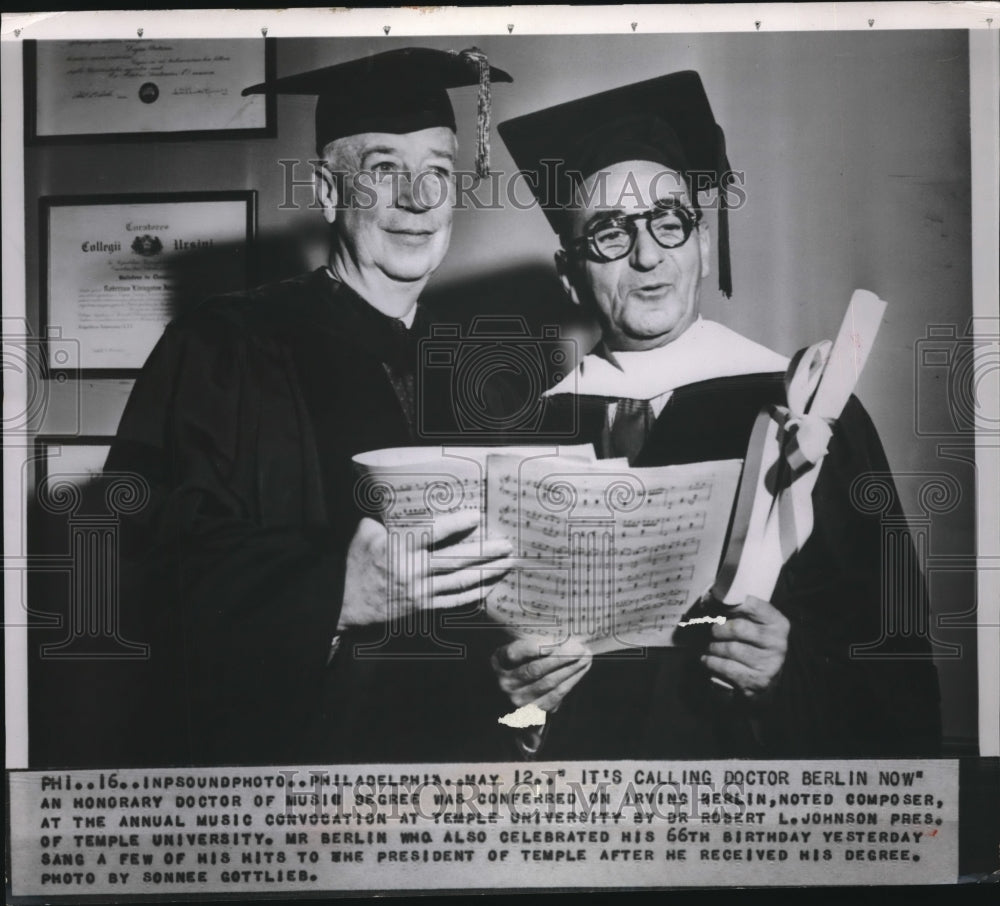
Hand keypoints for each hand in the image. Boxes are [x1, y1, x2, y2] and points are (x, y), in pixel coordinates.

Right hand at [339, 510, 510, 630]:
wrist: (346, 604)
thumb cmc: (356, 565)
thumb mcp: (364, 536)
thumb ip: (383, 519)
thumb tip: (393, 499)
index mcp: (399, 549)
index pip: (434, 534)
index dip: (457, 525)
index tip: (477, 516)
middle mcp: (413, 571)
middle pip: (456, 560)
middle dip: (484, 552)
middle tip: (506, 544)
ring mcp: (420, 592)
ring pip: (460, 582)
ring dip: (486, 572)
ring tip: (506, 564)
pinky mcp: (422, 607)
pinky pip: (453, 602)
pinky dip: (473, 595)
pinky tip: (488, 587)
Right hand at [491, 638, 592, 711]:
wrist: (502, 701)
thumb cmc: (513, 667)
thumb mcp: (510, 652)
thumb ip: (526, 645)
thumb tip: (557, 637)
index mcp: (498, 663)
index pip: (514, 653)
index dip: (535, 647)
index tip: (557, 638)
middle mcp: (506, 684)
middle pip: (537, 669)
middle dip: (562, 657)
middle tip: (580, 647)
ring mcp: (519, 700)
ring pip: (550, 683)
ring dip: (571, 669)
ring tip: (585, 657)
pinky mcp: (533, 713)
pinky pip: (556, 695)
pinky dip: (571, 681)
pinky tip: (580, 670)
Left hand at [701, 595, 789, 700]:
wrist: (766, 676)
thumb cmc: (752, 643)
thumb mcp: (752, 623)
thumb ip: (736, 610)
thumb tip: (707, 599)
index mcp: (778, 623)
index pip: (751, 604)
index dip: (727, 602)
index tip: (712, 602)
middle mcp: (777, 643)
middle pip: (737, 628)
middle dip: (718, 629)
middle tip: (713, 631)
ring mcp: (769, 664)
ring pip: (729, 649)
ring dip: (712, 647)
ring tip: (711, 647)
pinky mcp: (758, 681)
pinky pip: (726, 667)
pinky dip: (711, 662)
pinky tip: (708, 659)